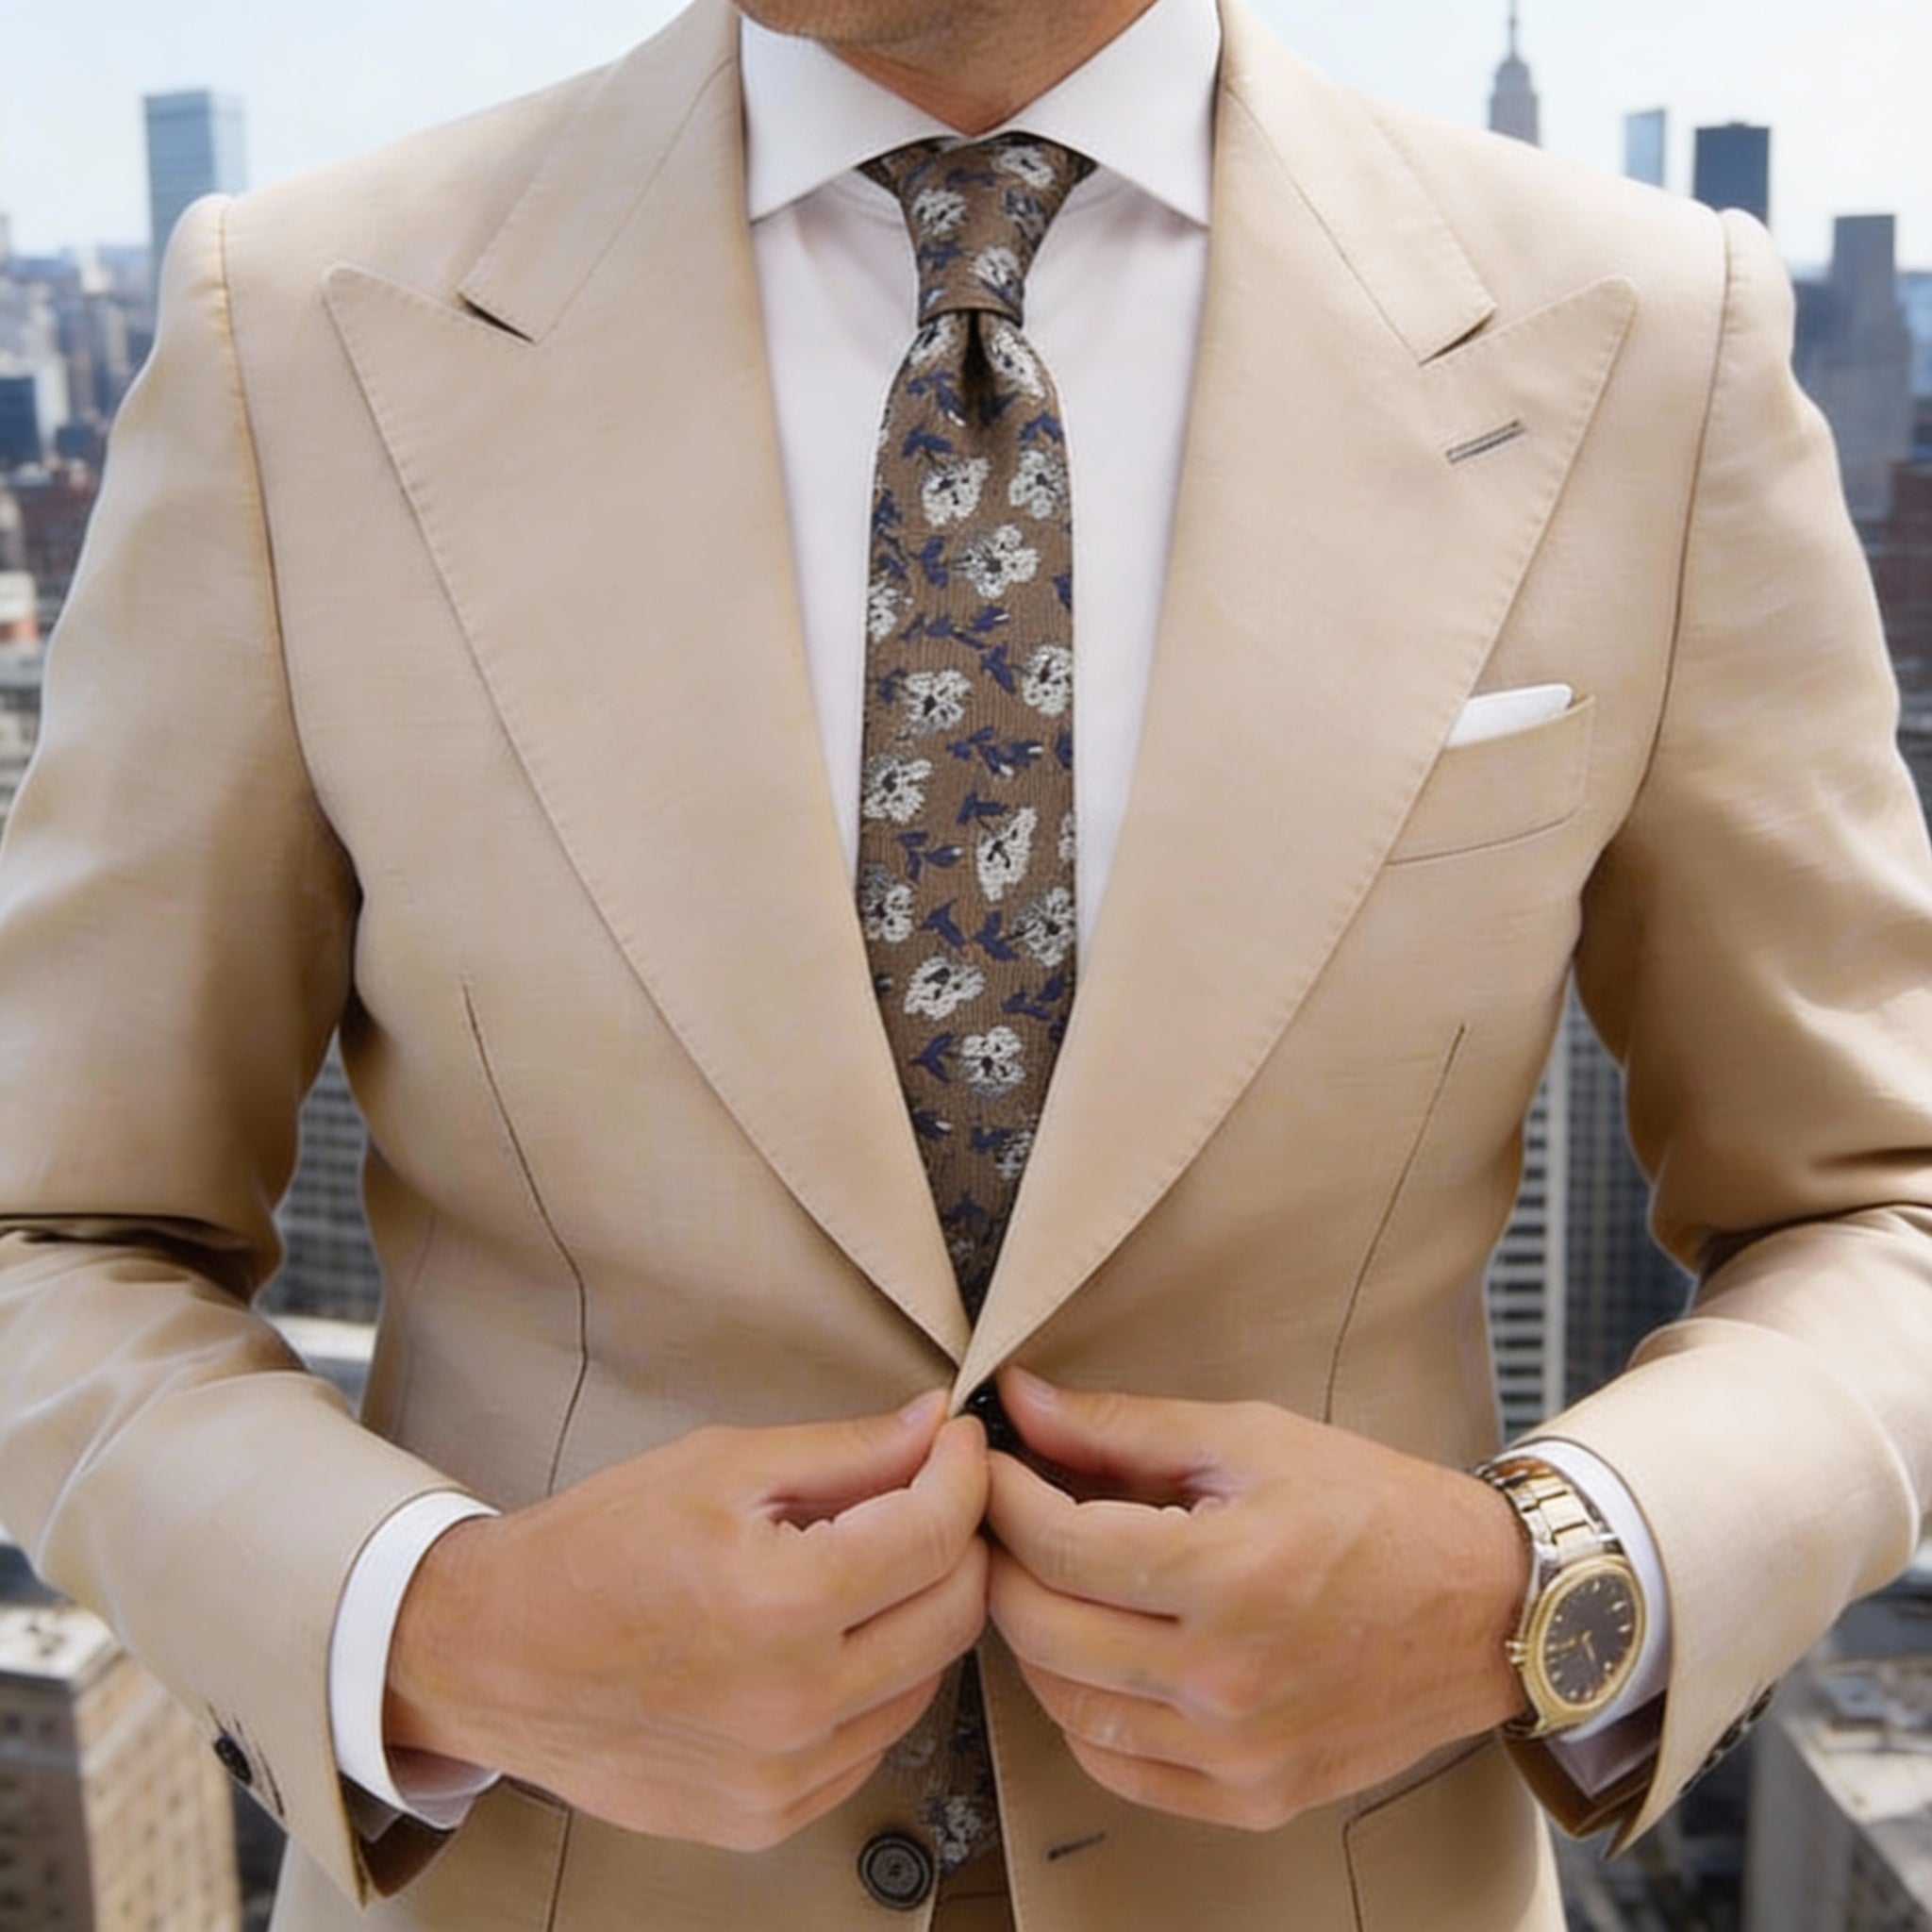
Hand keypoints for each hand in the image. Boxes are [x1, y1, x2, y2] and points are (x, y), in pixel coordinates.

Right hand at [384, 1393, 988, 1849]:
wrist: (493, 1656)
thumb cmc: (595, 1549)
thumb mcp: (720, 1466)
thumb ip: (845, 1451)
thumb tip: (934, 1425)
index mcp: (780, 1604)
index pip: (936, 1535)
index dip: (963, 1474)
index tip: (957, 1444)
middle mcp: (793, 1705)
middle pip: (954, 1615)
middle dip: (959, 1540)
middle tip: (928, 1494)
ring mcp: (782, 1776)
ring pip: (925, 1682)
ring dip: (920, 1613)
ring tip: (868, 1564)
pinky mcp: (767, 1818)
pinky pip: (872, 1742)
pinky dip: (875, 1682)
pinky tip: (829, 1637)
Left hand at [984, 1368, 1529, 1831]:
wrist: (1485, 1607)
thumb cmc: (1374, 1508)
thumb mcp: (1249, 1439)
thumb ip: (1123, 1427)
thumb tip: (1022, 1403)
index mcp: (1229, 1575)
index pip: (1058, 1546)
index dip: (1003, 1497)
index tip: (989, 1464)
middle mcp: (1228, 1679)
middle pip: (1043, 1630)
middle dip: (1001, 1562)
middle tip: (1002, 1516)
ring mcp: (1239, 1752)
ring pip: (1066, 1707)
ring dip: (1033, 1638)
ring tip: (1046, 1579)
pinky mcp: (1253, 1797)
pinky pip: (1119, 1769)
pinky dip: (1083, 1713)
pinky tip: (1095, 1655)